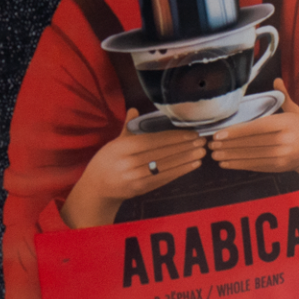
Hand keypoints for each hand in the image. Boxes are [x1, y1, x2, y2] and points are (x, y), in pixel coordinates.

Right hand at [59, 113, 207, 228]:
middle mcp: (129, 163)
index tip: (190, 132)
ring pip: (166, 166)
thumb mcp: (114, 142)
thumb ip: (128, 127)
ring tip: (201, 152)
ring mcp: (136, 177)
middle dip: (184, 147)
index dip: (173, 137)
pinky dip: (180, 171)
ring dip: (186, 159)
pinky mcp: (142, 189)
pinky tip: (192, 165)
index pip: (152, 140)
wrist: (97, 187)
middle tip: (201, 140)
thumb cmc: (106, 161)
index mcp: (122, 147)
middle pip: (162, 153)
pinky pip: (164, 179)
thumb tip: (135, 110)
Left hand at [208, 80, 298, 175]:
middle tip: (211, 144)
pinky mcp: (277, 167)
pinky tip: (227, 163)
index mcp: (285, 124)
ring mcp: (280, 156)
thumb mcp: (297, 111)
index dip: (237, 132)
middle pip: (251, 142)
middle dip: (229, 144)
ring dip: (231, 155)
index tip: (219, 134)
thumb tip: (276, 80)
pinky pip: (255, 165)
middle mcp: (283, 141)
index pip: (257, 127)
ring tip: (214, 154)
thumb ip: (284, 97)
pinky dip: (239, 164)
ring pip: (251, 155)